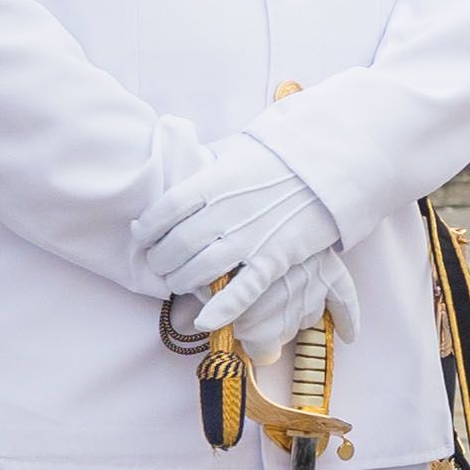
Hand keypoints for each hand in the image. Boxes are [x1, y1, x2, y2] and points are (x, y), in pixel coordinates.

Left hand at [145, 138, 354, 344]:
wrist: (326, 166)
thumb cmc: (278, 156)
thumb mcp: (235, 149)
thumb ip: (207, 163)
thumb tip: (182, 167)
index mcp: (212, 182)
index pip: (164, 210)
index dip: (147, 229)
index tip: (143, 236)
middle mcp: (225, 211)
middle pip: (176, 245)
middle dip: (161, 261)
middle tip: (161, 266)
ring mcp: (249, 236)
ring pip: (200, 270)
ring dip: (182, 283)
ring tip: (179, 284)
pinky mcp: (274, 258)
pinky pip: (242, 290)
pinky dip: (220, 308)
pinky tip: (204, 320)